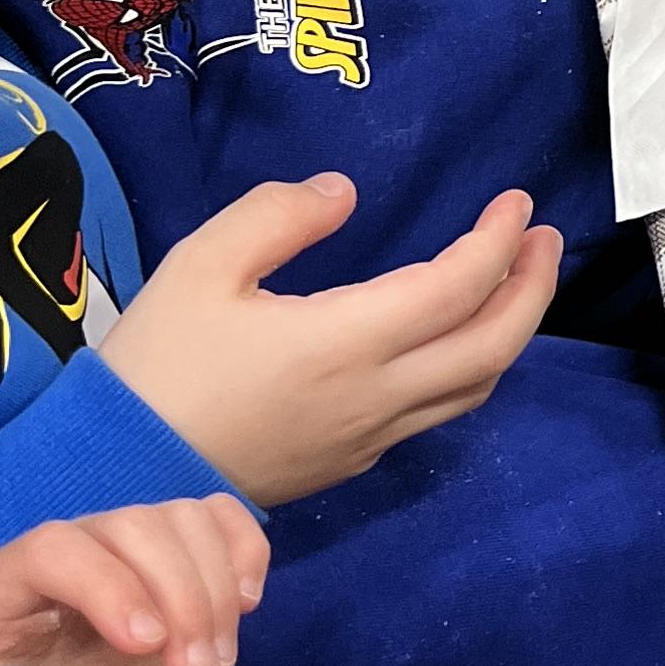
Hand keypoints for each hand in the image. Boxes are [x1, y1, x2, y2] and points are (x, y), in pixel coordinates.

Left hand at [0, 499, 267, 665]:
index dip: (111, 588)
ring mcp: (117, 545)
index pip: (53, 549)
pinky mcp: (168, 555)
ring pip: (182, 519)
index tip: (149, 648)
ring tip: (214, 663)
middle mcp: (57, 551)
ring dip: (216, 591)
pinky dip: (245, 554)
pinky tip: (243, 608)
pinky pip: (217, 519)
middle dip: (182, 598)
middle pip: (133, 525)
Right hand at [96, 173, 559, 506]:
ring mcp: (369, 436)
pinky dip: (469, 367)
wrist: (119, 472)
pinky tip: (456, 336)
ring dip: (510, 331)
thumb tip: (344, 193)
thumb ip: (277, 215)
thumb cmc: (157, 363)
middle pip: (494, 347)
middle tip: (544, 237)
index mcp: (346, 342)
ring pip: (473, 388)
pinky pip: (436, 414)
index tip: (516, 201)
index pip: (458, 287)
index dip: (500, 240)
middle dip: (534, 288)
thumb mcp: (201, 266)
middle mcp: (376, 396)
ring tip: (516, 280)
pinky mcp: (352, 461)